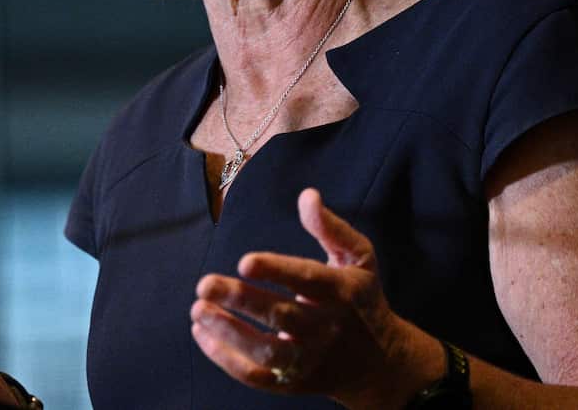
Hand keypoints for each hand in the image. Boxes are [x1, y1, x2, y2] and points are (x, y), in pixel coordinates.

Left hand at [190, 188, 438, 406]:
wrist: (380, 363)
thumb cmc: (361, 299)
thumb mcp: (359, 259)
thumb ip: (332, 228)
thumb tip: (307, 195)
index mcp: (343, 291)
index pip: (308, 279)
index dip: (276, 270)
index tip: (245, 261)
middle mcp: (326, 327)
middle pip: (280, 315)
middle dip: (240, 299)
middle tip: (203, 284)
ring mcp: (309, 359)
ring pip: (265, 351)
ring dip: (228, 332)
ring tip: (197, 310)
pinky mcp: (294, 382)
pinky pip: (256, 376)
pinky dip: (226, 359)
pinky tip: (202, 334)